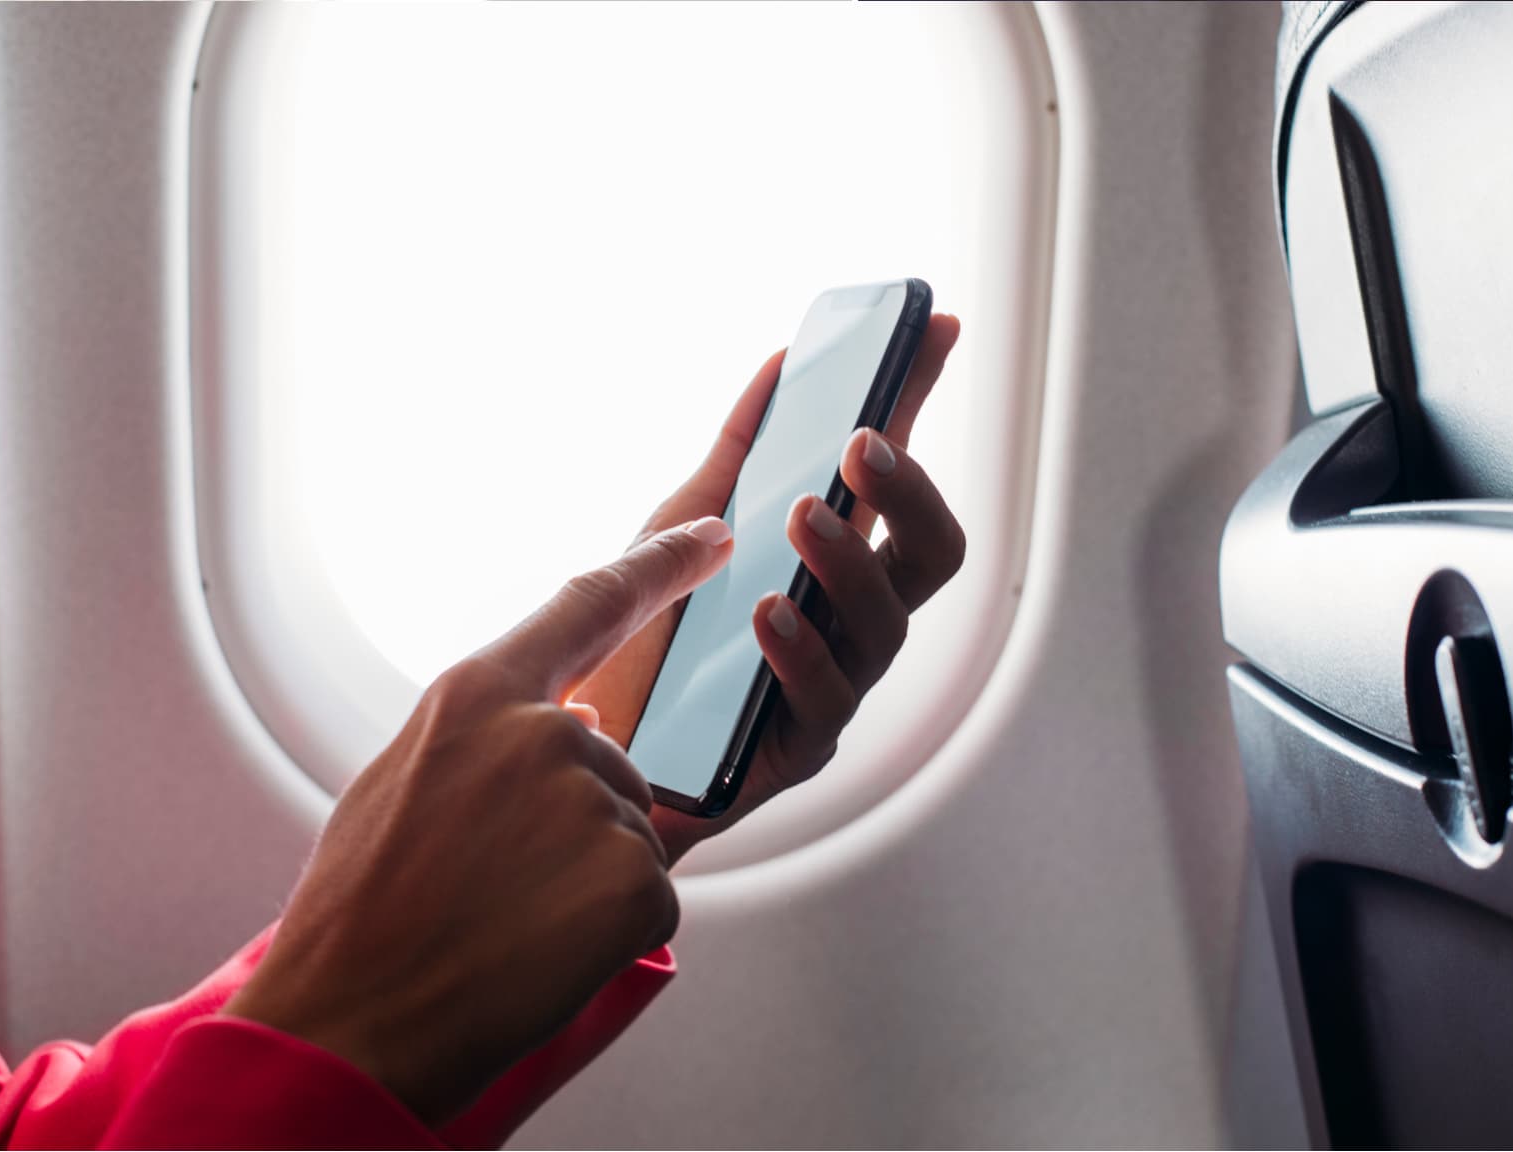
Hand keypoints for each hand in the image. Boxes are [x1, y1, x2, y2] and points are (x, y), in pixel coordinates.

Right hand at [223, 518, 735, 1125]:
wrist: (350, 1024)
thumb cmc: (361, 911)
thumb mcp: (402, 783)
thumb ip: (494, 735)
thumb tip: (586, 719)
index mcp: (477, 694)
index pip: (592, 603)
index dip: (662, 564)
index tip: (717, 535)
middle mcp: (547, 732)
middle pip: (610, 760)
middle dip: (571, 821)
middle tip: (492, 885)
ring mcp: (596, 802)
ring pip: (627, 833)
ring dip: (584, 880)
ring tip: (503, 920)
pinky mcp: (637, 878)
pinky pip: (646, 894)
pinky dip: (606, 930)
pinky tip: (541, 949)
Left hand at [573, 315, 965, 862]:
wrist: (582, 764)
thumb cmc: (646, 643)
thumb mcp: (678, 529)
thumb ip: (738, 455)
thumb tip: (780, 364)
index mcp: (835, 566)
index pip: (896, 478)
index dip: (920, 403)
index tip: (930, 326)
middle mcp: (849, 625)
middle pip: (931, 558)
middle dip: (909, 493)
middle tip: (860, 446)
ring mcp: (831, 689)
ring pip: (886, 627)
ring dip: (849, 562)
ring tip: (805, 516)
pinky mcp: (794, 755)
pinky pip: (822, 703)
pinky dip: (801, 650)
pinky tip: (771, 610)